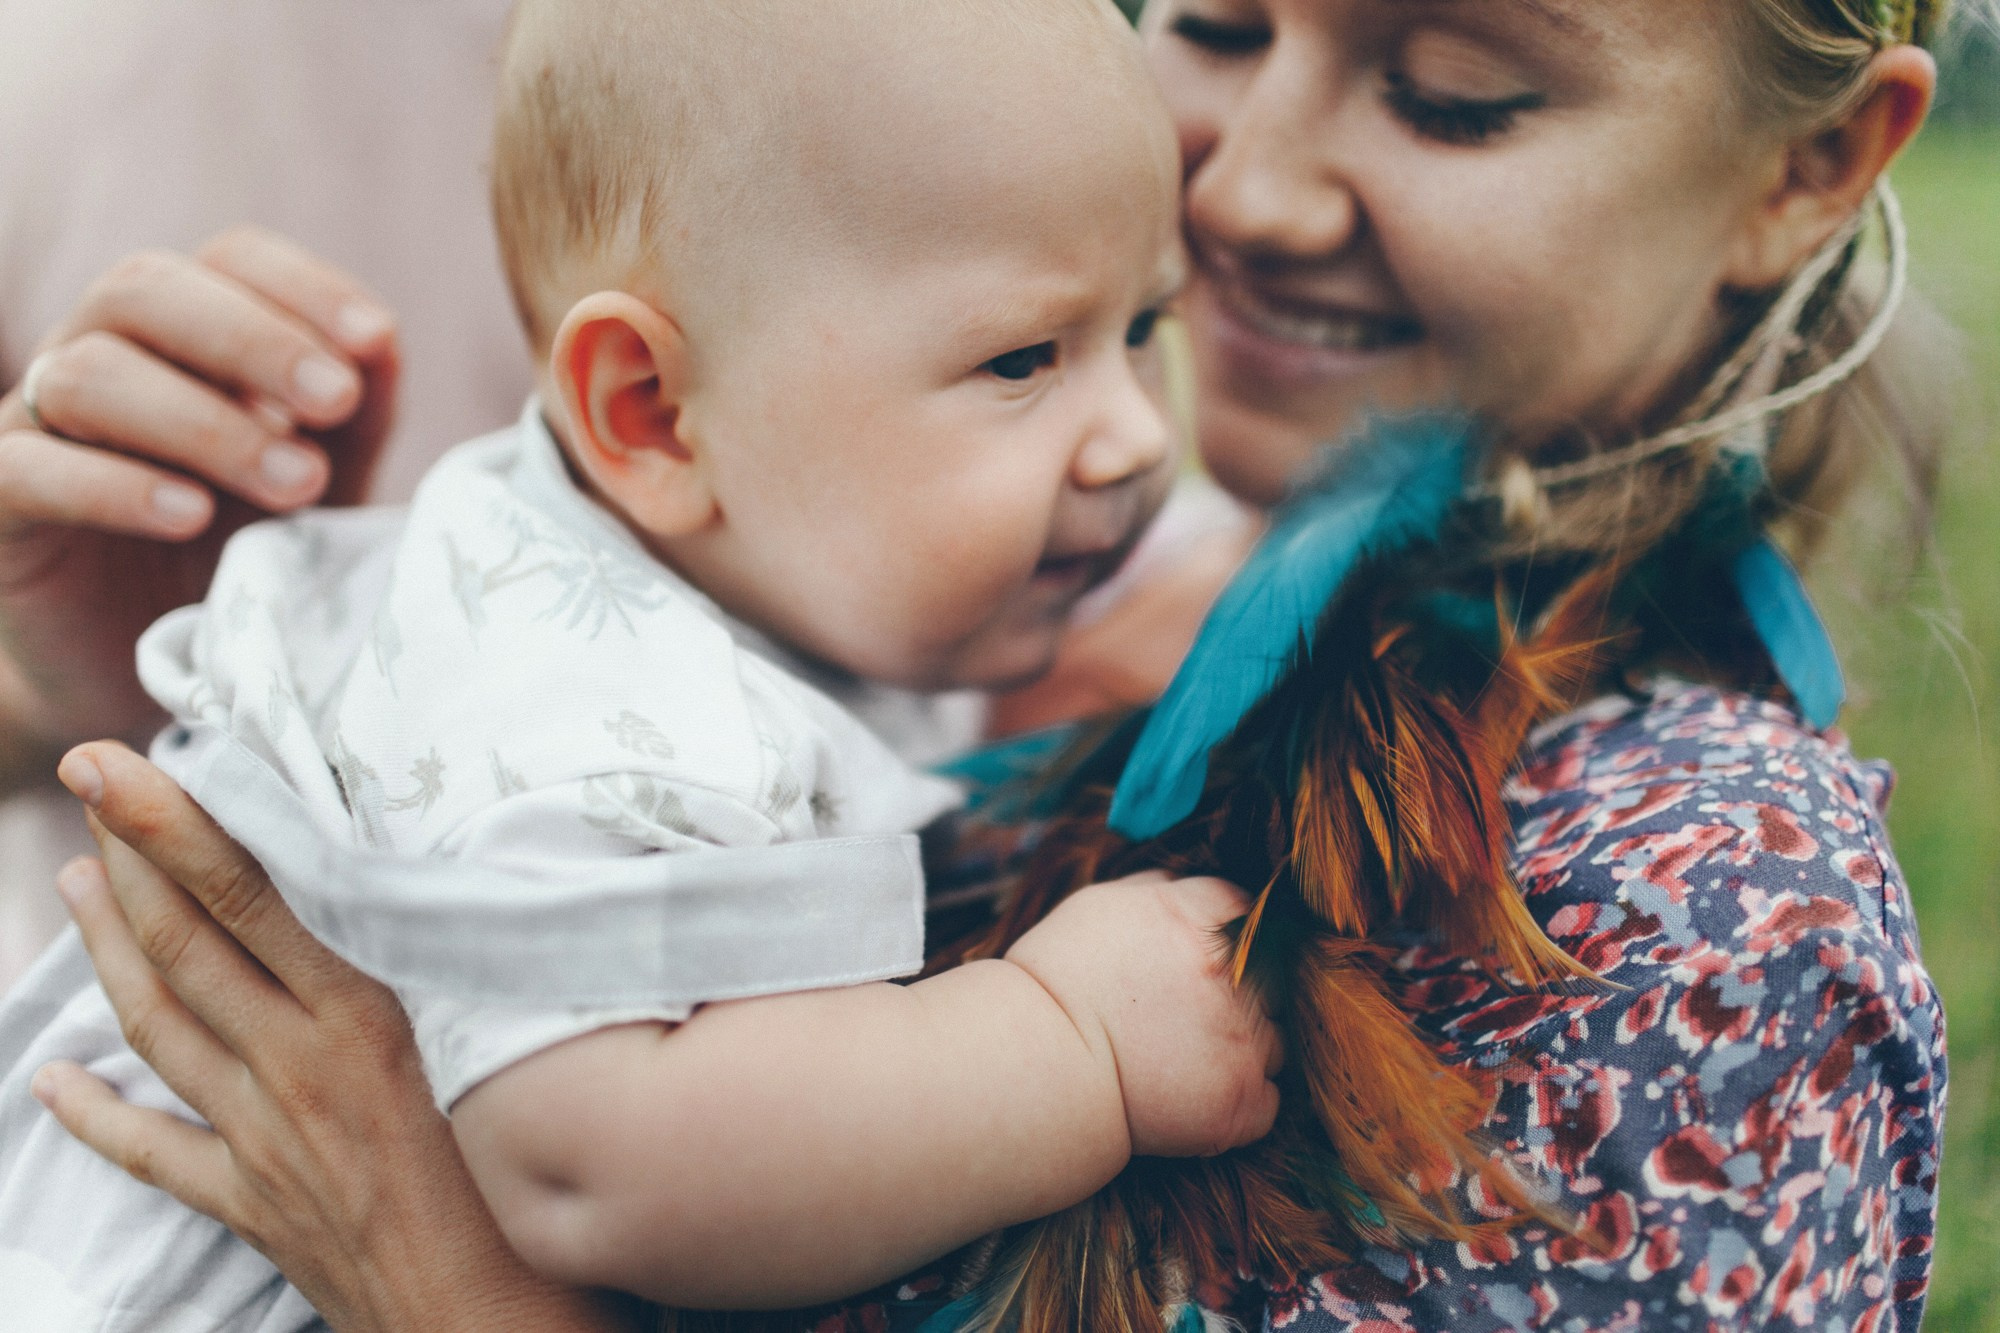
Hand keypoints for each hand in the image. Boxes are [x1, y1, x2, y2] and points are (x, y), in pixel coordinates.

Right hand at [0, 228, 399, 757]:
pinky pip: (29, 469)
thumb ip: (353, 416)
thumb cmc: (245, 551)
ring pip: (88, 372)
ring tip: (296, 486)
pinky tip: (190, 514)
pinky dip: (115, 485)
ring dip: (204, 422)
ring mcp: (36, 422)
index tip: (374, 342)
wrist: (154, 666)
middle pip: (146, 288)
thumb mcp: (323, 481)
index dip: (301, 285)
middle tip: (336, 401)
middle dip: (253, 339)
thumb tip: (382, 344)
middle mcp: (100, 351)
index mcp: (186, 333)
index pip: (229, 259)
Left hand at [32, 742, 639, 1332]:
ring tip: (75, 876)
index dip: (180, 827)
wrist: (494, 1327)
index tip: (125, 762)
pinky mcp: (253, 1205)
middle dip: (130, 856)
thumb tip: (415, 891)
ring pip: (162, 1026)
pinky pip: (154, 1152)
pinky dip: (97, 1114)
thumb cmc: (531, 1193)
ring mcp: (265, 1139)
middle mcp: (301, 1069)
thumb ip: (448, 975)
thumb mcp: (501, 1051)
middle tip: (89, 776)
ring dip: (109, 946)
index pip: (254, 901)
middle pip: (190, 948)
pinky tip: (54, 1080)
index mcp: (368, 1022)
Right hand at [1004, 872, 1280, 1157]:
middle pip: (1272, 976)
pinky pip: (1269, 1100)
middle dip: (1243, 993)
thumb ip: (1157, 890)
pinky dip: (1242, 1101)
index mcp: (1197, 920)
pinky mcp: (1241, 1102)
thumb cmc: (1053, 984)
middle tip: (1189, 1017)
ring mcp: (1243, 1041)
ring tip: (1187, 1062)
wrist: (1033, 1068)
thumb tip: (1186, 887)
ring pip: (1276, 1041)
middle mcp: (1231, 974)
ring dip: (1246, 1049)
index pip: (1244, 910)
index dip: (1226, 936)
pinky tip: (1196, 1098)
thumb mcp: (1097, 907)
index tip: (1203, 960)